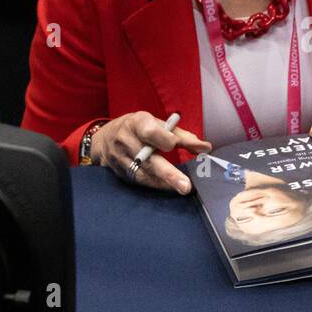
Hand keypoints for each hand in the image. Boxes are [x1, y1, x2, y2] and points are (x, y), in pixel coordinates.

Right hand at [91, 111, 211, 192]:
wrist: (105, 137)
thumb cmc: (139, 128)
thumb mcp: (157, 124)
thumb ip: (181, 136)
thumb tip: (205, 148)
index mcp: (136, 123)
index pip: (149, 132)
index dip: (163, 138)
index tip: (174, 144)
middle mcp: (125, 141)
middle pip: (148, 159)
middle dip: (168, 174)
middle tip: (186, 186)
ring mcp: (119, 158)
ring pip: (144, 174)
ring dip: (164, 183)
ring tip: (181, 189)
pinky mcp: (119, 172)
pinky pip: (138, 181)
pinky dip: (154, 184)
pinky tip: (167, 188)